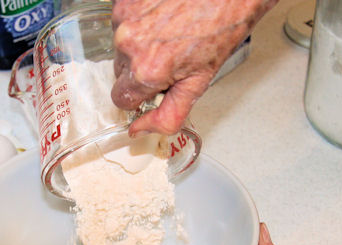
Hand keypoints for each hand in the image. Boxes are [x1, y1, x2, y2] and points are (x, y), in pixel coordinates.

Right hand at [111, 0, 277, 136]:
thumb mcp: (199, 83)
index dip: (141, 94)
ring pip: (121, 44)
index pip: (122, 99)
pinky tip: (161, 16)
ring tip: (169, 31)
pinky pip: (122, 19)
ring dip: (139, 42)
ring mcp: (124, 17)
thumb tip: (139, 130)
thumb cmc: (221, 29)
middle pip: (120, 71)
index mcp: (147, 71)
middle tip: (169, 55)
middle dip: (140, 68)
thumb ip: (168, 115)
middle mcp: (129, 44)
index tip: (156, 84)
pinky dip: (139, 20)